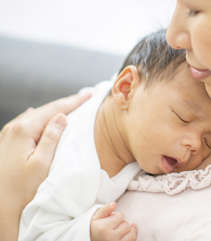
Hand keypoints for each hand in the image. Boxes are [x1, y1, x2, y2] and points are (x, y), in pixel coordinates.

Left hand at [0, 92, 90, 240]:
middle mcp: (14, 128)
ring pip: (37, 115)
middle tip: (84, 97)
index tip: (89, 95)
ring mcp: (9, 134)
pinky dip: (44, 118)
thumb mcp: (41, 164)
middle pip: (45, 109)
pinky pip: (29, 123)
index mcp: (24, 130)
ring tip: (70, 106)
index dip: (74, 101)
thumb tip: (61, 117)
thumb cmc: (20, 189)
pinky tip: (47, 118)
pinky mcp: (8, 142)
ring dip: (55, 110)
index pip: (54, 109)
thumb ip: (51, 138)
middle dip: (66, 103)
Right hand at [91, 203, 136, 240]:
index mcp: (103, 228)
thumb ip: (105, 209)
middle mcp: (110, 237)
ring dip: (127, 231)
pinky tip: (127, 234)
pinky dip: (131, 236)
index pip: (120, 216)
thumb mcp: (95, 219)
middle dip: (122, 224)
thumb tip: (114, 204)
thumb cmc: (94, 231)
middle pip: (126, 224)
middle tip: (114, 227)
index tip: (112, 220)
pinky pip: (132, 240)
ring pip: (131, 233)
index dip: (117, 216)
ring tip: (119, 232)